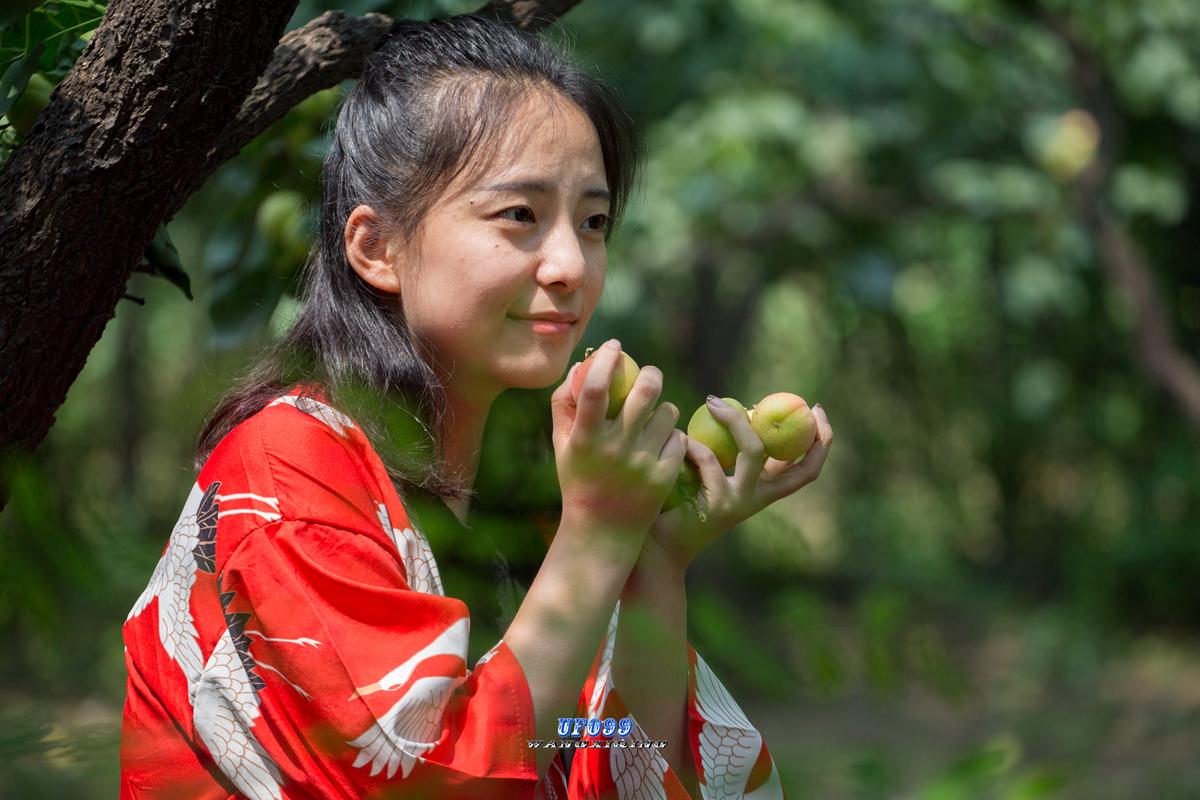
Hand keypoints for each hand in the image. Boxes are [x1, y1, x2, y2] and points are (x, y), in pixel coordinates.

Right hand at [550, 340, 688, 549]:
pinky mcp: (664, 476)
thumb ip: (564, 404)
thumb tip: (582, 365)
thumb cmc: (579, 479)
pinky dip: (672, 436)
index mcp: (585, 439)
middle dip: (651, 374)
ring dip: (663, 408)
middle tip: (648, 375)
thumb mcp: (563, 445)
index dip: (606, 359)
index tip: (614, 345)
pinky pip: (679, 437)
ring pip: (668, 412)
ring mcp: (642, 463)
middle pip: (645, 391)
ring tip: (653, 419)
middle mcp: (614, 449)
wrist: (602, 531)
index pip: (594, 388)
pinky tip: (660, 444)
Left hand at [646, 398, 833, 570]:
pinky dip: (692, 443)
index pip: (806, 468)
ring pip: (753, 450)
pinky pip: (709, 458)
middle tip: (805, 404)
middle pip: (802, 467)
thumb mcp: (712, 473)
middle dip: (814, 435)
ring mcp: (742, 502)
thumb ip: (730, 451)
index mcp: (764, 490)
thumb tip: (744, 408)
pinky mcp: (719, 503)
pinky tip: (677, 439)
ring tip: (712, 402)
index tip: (816, 408)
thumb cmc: (682, 501)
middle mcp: (760, 498)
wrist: (661, 545)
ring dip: (734, 420)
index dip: (821, 439)